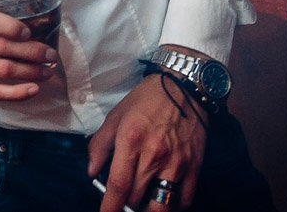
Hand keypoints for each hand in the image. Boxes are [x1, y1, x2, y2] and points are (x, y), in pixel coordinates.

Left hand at [87, 74, 207, 211]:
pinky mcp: (195, 167)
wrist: (184, 87)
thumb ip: (99, 145)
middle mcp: (154, 155)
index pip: (118, 185)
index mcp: (131, 141)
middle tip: (124, 199)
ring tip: (143, 203)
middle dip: (127, 205)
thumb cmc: (147, 100)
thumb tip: (91, 171)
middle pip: (137, 199)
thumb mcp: (115, 116)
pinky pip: (184, 200)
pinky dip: (173, 206)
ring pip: (162, 207)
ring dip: (149, 210)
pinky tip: (164, 198)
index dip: (109, 208)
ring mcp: (177, 163)